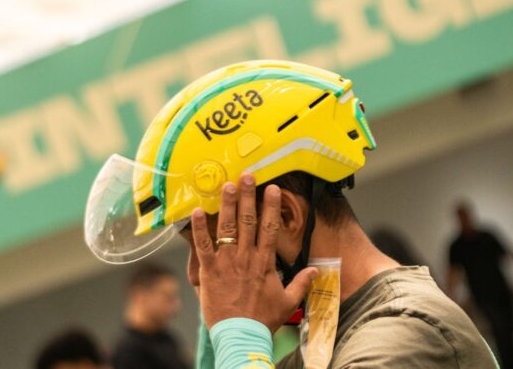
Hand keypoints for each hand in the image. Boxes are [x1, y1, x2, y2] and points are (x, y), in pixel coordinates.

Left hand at [191, 173, 317, 331]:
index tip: (271, 188)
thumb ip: (302, 283)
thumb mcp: (288, 302)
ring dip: (227, 205)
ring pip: (227, 228)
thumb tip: (316, 270)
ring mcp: (226, 262)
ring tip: (226, 185)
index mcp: (265, 262)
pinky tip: (197, 211)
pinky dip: (198, 228)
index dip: (270, 206)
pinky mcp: (209, 271)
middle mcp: (246, 257)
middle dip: (248, 196)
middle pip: (248, 221)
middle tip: (247, 176)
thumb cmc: (263, 320)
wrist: (241, 336)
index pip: (270, 228)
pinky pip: (202, 246)